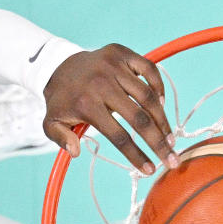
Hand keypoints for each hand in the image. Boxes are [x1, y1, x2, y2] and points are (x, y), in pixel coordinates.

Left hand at [42, 44, 177, 174]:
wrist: (58, 65)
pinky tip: (161, 106)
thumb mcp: (51, 123)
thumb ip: (60, 139)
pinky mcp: (121, 53)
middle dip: (158, 142)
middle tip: (172, 159)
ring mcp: (113, 66)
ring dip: (162, 120)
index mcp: (86, 104)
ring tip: (170, 138)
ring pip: (148, 96)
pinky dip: (159, 87)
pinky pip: (149, 69)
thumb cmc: (61, 100)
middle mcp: (102, 84)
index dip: (136, 155)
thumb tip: (76, 152)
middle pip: (139, 118)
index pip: (118, 135)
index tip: (150, 170)